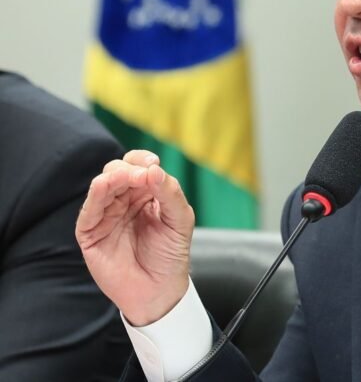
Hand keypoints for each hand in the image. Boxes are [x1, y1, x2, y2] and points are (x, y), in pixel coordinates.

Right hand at [76, 150, 195, 325]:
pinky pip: (89, 209)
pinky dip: (96, 194)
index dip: (142, 160)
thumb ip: (170, 193)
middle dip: (129, 169)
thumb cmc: (170, 255)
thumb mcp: (180, 220)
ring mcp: (105, 216)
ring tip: (128, 177)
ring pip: (102, 185)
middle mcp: (123, 201)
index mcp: (145, 194)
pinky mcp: (90, 233)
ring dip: (114, 177)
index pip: (138, 166)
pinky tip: (104, 185)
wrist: (159, 290)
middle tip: (144, 177)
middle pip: (117, 171)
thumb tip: (153, 169)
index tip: (153, 164)